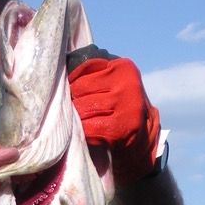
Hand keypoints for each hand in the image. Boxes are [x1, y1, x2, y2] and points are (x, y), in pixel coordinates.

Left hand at [67, 46, 160, 185]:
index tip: (69, 91)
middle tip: (71, 108)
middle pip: (79, 89)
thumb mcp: (113, 82)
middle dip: (72, 100)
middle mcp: (127, 84)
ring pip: (82, 108)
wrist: (142, 137)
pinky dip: (82, 130)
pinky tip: (85, 131)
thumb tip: (61, 72)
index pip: (83, 68)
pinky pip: (87, 127)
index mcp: (123, 67)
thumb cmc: (120, 106)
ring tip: (76, 120)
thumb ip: (93, 72)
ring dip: (75, 116)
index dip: (71, 81)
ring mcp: (125, 106)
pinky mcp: (119, 128)